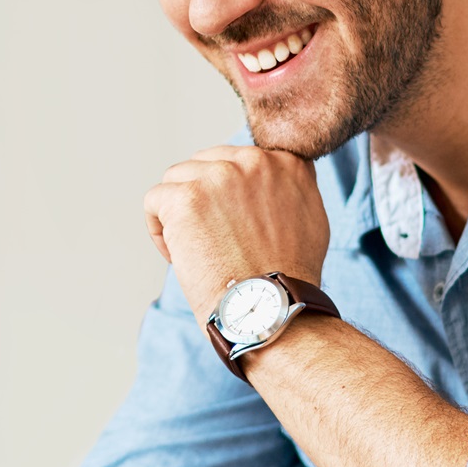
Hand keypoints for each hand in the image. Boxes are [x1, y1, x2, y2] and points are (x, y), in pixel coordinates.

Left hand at [143, 144, 329, 319]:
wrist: (269, 307)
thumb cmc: (288, 276)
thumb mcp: (312, 219)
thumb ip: (292, 188)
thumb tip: (275, 178)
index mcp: (284, 162)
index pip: (236, 159)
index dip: (227, 194)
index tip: (232, 224)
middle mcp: (253, 161)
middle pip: (205, 164)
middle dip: (201, 199)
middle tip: (210, 239)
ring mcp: (218, 176)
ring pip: (177, 179)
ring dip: (178, 212)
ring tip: (193, 249)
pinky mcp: (186, 197)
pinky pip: (155, 200)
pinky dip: (159, 230)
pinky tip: (177, 255)